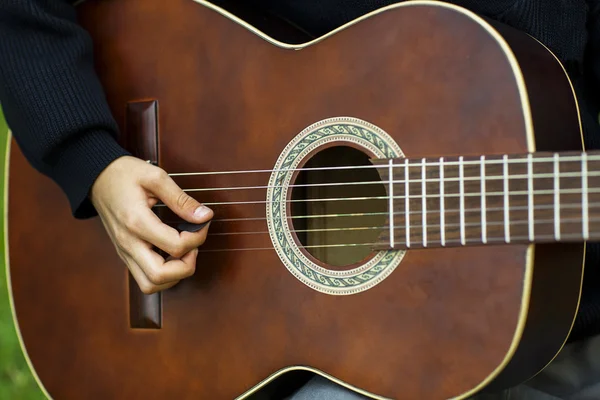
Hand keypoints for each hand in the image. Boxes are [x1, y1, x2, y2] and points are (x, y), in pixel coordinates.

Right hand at [90, 156, 212, 293]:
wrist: (96, 177)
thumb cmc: (125, 174)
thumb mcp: (155, 177)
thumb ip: (181, 200)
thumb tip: (205, 216)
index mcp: (136, 222)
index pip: (175, 247)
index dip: (198, 237)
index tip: (202, 222)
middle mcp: (128, 243)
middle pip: (160, 276)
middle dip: (187, 265)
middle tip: (193, 244)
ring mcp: (124, 252)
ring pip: (150, 284)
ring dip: (174, 275)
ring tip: (183, 251)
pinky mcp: (125, 255)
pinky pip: (145, 278)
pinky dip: (164, 274)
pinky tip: (172, 254)